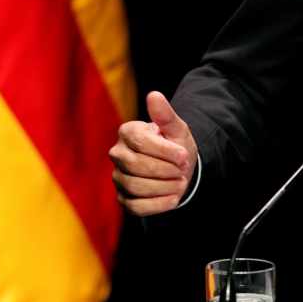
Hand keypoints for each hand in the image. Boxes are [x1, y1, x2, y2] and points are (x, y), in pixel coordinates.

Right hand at [109, 91, 198, 216]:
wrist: (178, 168)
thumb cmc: (174, 144)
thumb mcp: (176, 128)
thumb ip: (165, 114)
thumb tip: (154, 95)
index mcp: (127, 132)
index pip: (140, 142)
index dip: (165, 151)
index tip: (184, 155)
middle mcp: (118, 154)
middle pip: (136, 165)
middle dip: (166, 170)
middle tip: (183, 170)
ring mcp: (118, 178)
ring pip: (136, 186)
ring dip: (165, 187)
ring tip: (180, 182)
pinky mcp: (124, 199)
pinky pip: (136, 206)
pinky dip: (158, 204)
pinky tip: (174, 198)